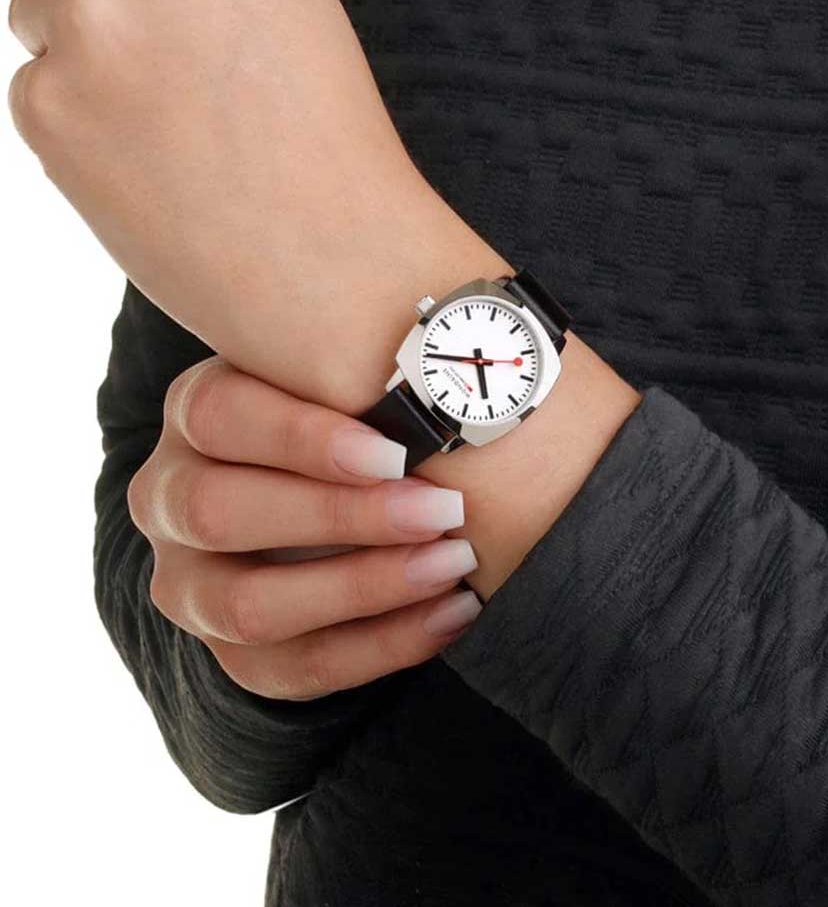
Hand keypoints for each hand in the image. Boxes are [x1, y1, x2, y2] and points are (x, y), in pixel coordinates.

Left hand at [7, 0, 459, 407]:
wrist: (341, 268)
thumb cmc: (328, 134)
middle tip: (173, 64)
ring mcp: (93, 22)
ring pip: (37, 8)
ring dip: (82, 51)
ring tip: (171, 121)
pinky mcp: (50, 106)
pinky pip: (33, 85)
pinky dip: (76, 120)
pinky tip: (149, 163)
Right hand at [127, 357, 483, 700]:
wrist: (332, 499)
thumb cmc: (354, 414)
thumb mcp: (343, 381)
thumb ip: (367, 372)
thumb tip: (455, 361)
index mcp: (194, 412)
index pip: (219, 417)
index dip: (301, 438)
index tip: (396, 451)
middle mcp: (168, 498)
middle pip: (221, 513)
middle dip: (342, 517)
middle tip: (443, 510)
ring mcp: (189, 585)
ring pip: (250, 607)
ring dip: (365, 588)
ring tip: (455, 564)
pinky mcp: (230, 654)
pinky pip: (297, 669)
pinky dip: (384, 646)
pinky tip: (455, 612)